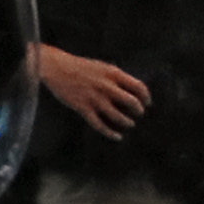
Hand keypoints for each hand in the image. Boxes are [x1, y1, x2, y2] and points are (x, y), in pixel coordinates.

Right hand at [36, 46, 151, 140]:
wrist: (55, 67)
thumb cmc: (79, 66)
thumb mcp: (101, 66)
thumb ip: (115, 77)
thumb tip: (130, 90)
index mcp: (113, 73)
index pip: (139, 87)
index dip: (146, 97)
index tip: (147, 103)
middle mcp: (106, 86)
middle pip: (132, 103)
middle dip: (138, 111)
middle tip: (138, 114)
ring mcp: (95, 98)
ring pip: (118, 116)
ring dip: (127, 122)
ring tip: (129, 124)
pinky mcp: (83, 108)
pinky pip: (100, 125)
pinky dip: (110, 133)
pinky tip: (117, 137)